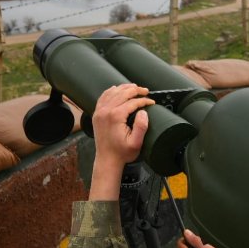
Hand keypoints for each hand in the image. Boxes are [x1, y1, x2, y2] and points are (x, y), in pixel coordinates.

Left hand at [88, 84, 154, 200]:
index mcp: (115, 116)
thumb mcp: (136, 143)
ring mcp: (100, 112)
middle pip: (122, 93)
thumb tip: (143, 111)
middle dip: (136, 90)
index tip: (151, 102)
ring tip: (135, 87)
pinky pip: (103, 97)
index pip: (132, 102)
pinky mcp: (97, 114)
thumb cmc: (121, 153)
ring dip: (124, 88)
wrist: (107, 160)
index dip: (144, 100)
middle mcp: (106, 111)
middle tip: (145, 91)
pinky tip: (117, 89)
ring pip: (113, 92)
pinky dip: (111, 91)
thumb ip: (141, 126)